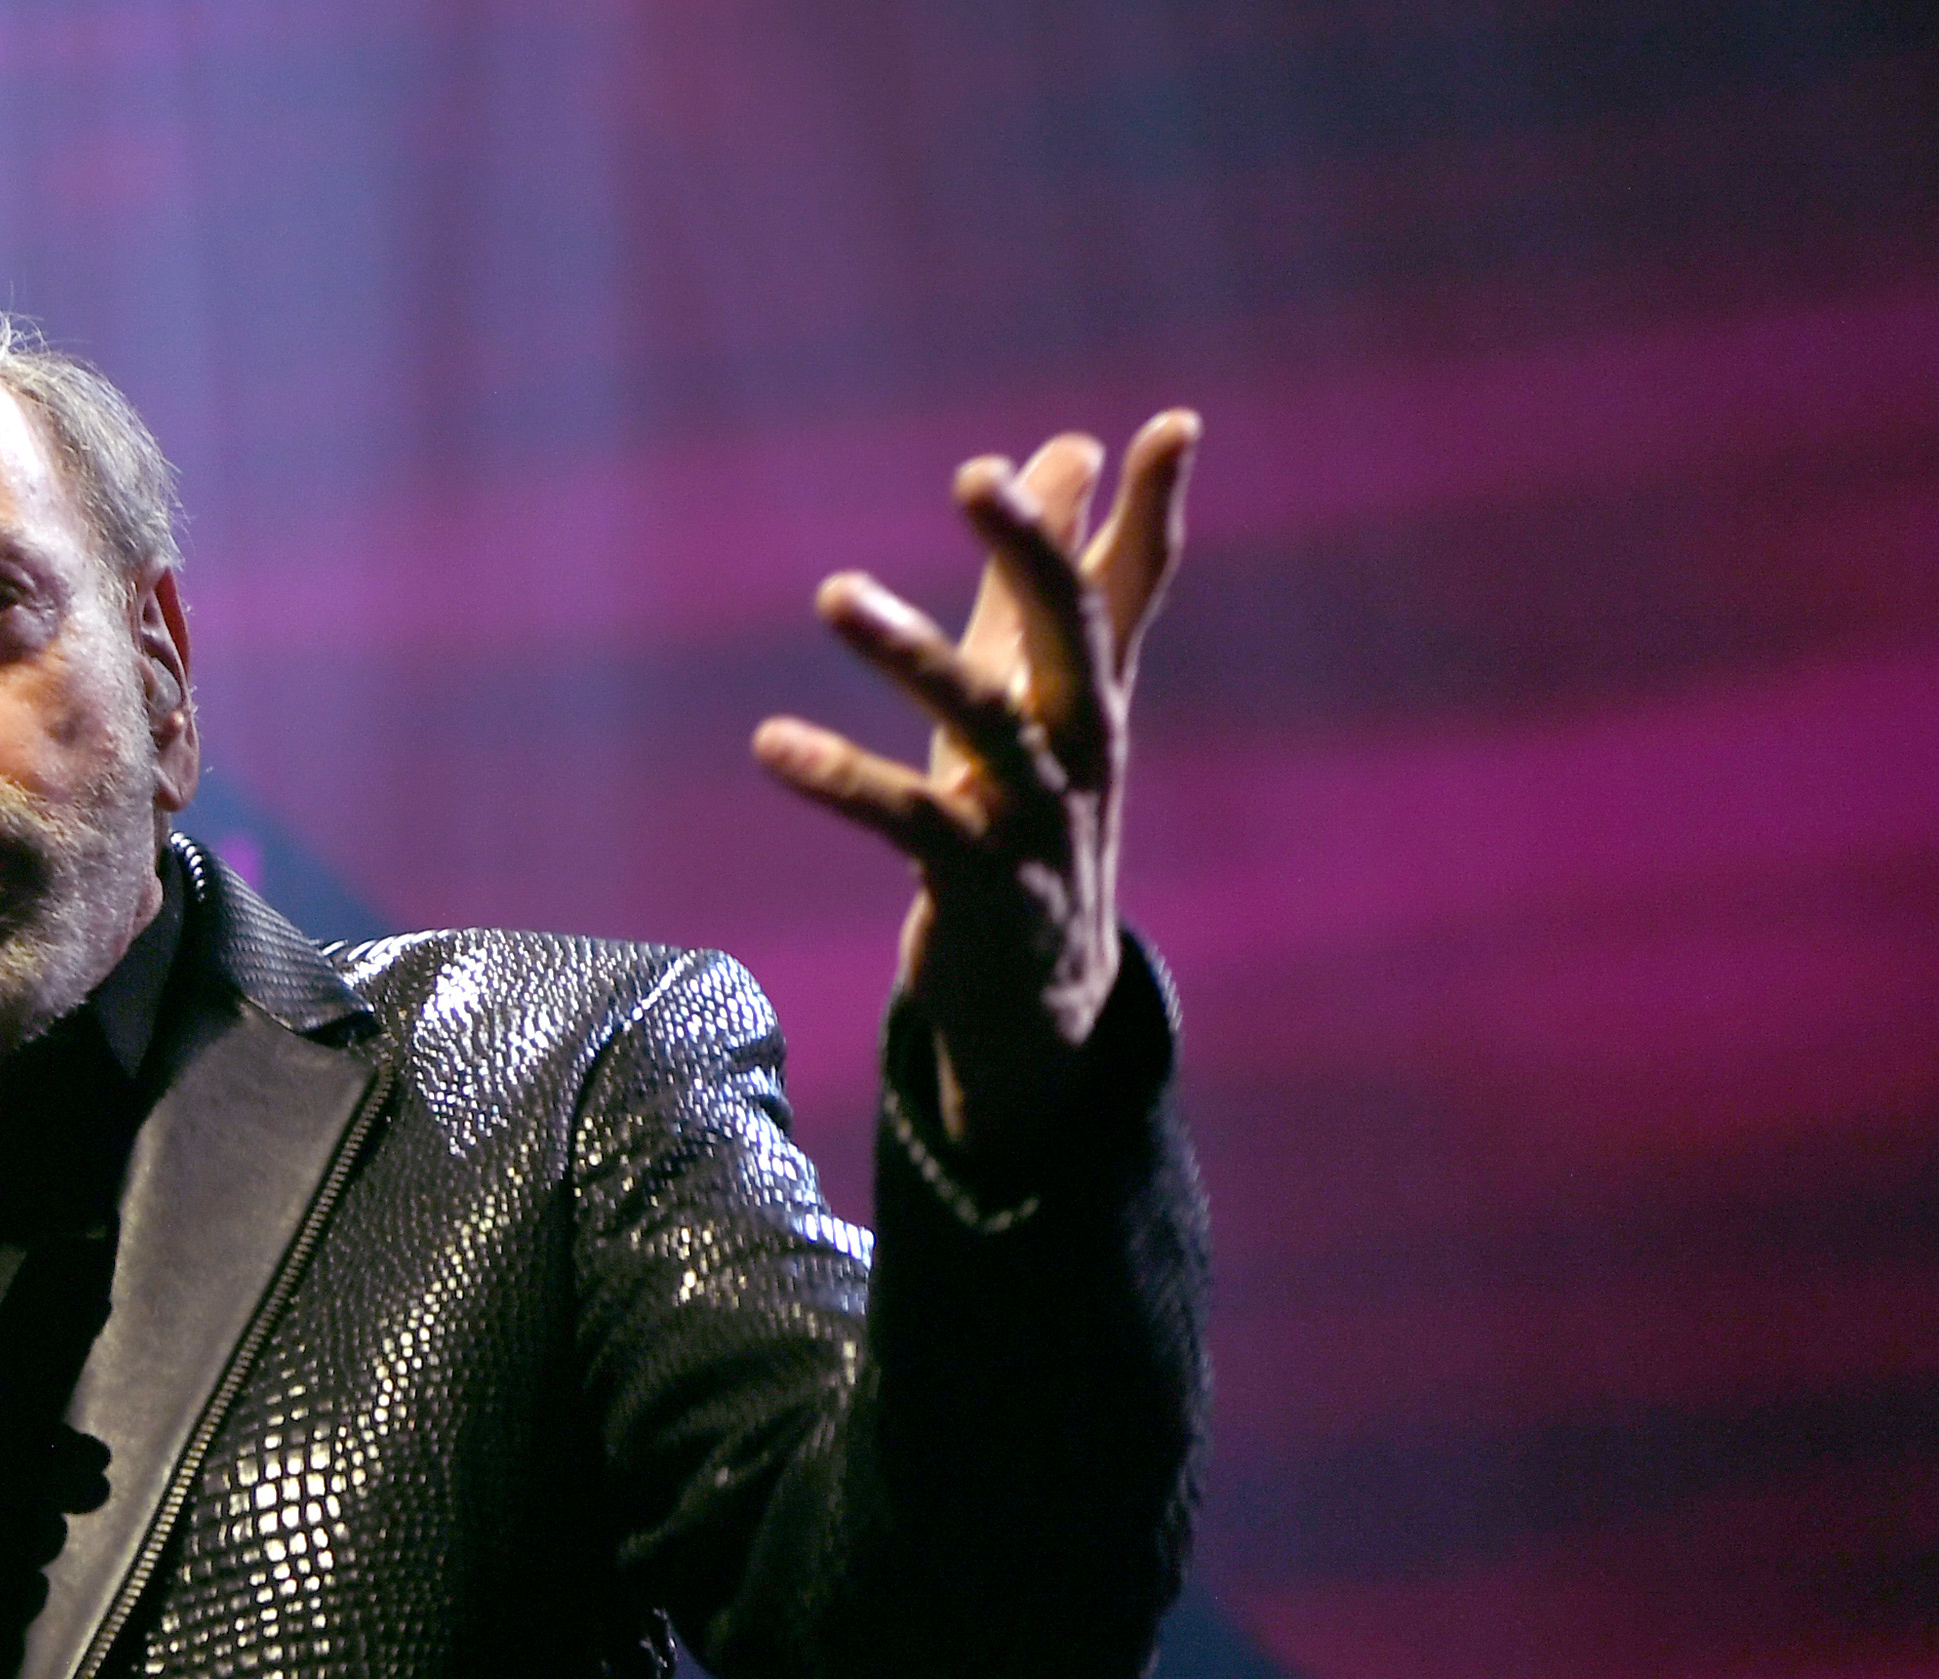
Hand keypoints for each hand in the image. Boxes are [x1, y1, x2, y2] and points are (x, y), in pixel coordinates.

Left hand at [754, 410, 1197, 1158]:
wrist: (1043, 993)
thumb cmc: (1031, 814)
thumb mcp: (1040, 691)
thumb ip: (1046, 574)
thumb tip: (1072, 442)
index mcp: (1094, 696)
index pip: (1131, 589)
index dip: (1155, 511)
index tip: (1168, 424)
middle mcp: (1081, 749)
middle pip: (1071, 635)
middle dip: (1034, 551)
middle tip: (980, 474)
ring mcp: (1035, 820)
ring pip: (982, 722)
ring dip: (911, 653)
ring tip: (834, 591)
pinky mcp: (976, 886)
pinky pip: (907, 821)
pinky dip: (839, 779)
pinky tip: (769, 742)